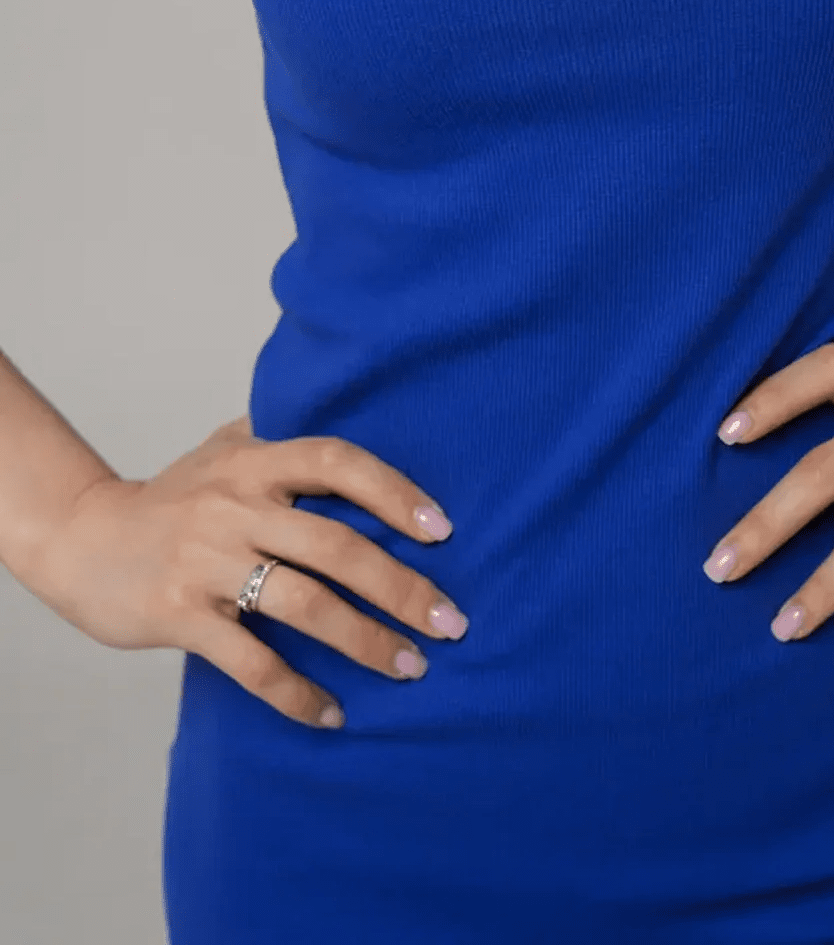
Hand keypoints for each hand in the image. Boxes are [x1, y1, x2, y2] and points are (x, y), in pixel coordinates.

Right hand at [33, 413, 467, 728]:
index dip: (394, 491)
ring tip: (411, 668)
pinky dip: (296, 693)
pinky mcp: (180, 615)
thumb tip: (357, 420)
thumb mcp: (222, 449)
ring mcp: (207, 562)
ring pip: (304, 604)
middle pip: (336, 544)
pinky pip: (250, 662)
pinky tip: (331, 714)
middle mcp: (235, 507)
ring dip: (365, 641)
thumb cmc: (169, 497)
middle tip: (451, 622)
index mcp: (254, 462)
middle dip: (402, 586)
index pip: (337, 462)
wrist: (81, 537)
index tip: (442, 529)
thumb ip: (282, 437)